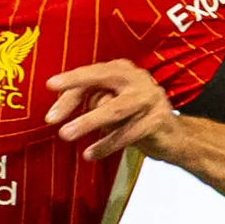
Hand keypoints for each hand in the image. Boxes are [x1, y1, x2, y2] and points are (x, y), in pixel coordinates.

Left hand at [45, 60, 176, 161]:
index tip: (50, 85)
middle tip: (52, 117)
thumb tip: (59, 110)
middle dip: (75, 96)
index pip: (93, 73)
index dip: (71, 80)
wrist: (174, 136)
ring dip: (87, 123)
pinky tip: (91, 153)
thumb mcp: (111, 105)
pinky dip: (107, 144)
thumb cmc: (136, 118)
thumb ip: (90, 102)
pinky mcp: (159, 119)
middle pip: (102, 81)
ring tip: (66, 135)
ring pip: (114, 110)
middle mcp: (137, 78)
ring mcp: (150, 97)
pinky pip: (128, 133)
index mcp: (123, 70)